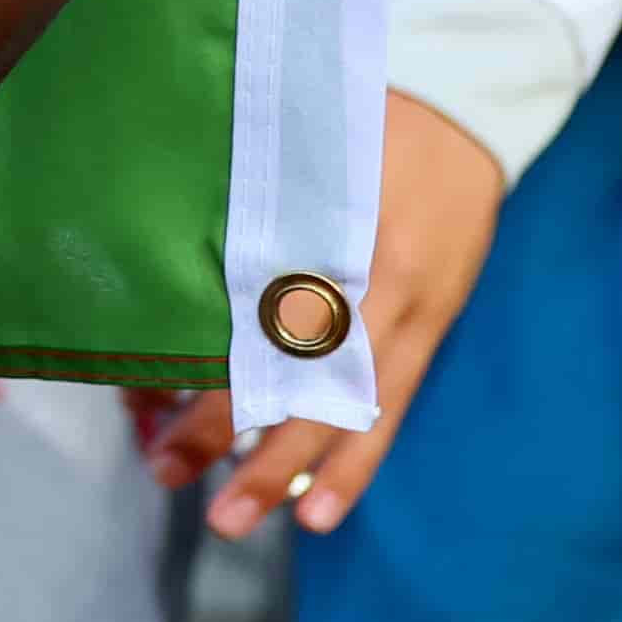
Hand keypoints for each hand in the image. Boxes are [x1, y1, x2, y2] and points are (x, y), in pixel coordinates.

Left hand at [150, 86, 507, 536]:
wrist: (467, 104)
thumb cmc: (358, 116)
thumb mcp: (299, 148)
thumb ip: (243, 204)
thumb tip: (160, 262)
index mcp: (331, 231)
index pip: (261, 323)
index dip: (213, 374)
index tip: (154, 414)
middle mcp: (374, 279)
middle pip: (299, 374)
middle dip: (234, 433)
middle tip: (164, 475)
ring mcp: (411, 306)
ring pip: (348, 407)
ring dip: (291, 468)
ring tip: (235, 518)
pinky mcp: (431, 320)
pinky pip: (390, 403)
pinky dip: (354, 458)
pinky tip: (319, 508)